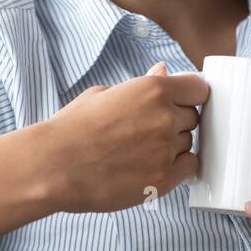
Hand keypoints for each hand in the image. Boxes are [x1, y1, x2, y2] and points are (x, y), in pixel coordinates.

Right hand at [45, 62, 207, 213]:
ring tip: (141, 150)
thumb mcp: (104, 94)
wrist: (53, 165)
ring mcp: (166, 149)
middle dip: (177, 121)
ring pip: (188, 143)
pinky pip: (188, 167)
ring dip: (173, 145)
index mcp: (153, 90)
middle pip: (193, 117)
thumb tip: (163, 71)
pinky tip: (153, 164)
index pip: (198, 89)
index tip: (180, 103)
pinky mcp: (163, 179)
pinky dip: (177, 166)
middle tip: (148, 129)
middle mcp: (165, 117)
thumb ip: (141, 84)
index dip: (189, 96)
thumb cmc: (72, 128)